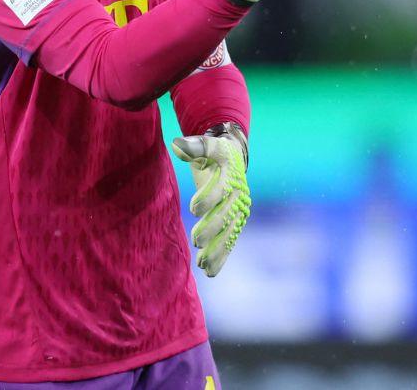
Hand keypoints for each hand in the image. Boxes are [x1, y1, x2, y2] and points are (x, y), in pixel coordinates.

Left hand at [171, 122, 251, 276]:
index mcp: (232, 175)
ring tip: (202, 264)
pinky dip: (221, 257)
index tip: (194, 208)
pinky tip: (210, 272)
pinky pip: (230, 241)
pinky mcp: (236, 222)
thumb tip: (177, 145)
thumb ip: (194, 146)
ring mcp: (239, 210)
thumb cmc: (215, 152)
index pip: (222, 189)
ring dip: (217, 249)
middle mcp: (239, 195)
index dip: (209, 198)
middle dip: (212, 228)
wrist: (233, 158)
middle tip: (196, 240)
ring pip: (230, 233)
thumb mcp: (207, 144)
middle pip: (226, 215)